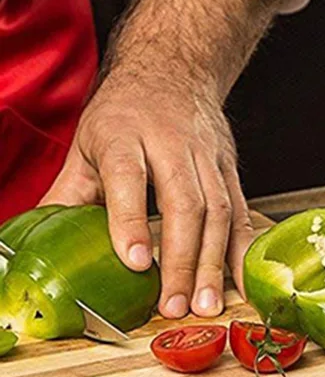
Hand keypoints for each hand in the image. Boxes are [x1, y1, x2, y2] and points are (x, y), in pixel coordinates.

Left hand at [42, 68, 255, 317]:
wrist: (175, 70)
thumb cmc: (124, 114)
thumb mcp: (85, 145)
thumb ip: (66, 196)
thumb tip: (33, 245)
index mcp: (124, 134)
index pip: (129, 178)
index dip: (131, 221)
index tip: (134, 263)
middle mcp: (172, 144)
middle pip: (183, 204)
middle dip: (180, 260)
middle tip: (172, 305)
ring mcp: (207, 156)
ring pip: (217, 212)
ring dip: (212, 264)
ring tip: (204, 305)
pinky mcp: (231, 168)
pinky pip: (240, 212)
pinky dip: (241, 251)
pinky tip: (239, 284)